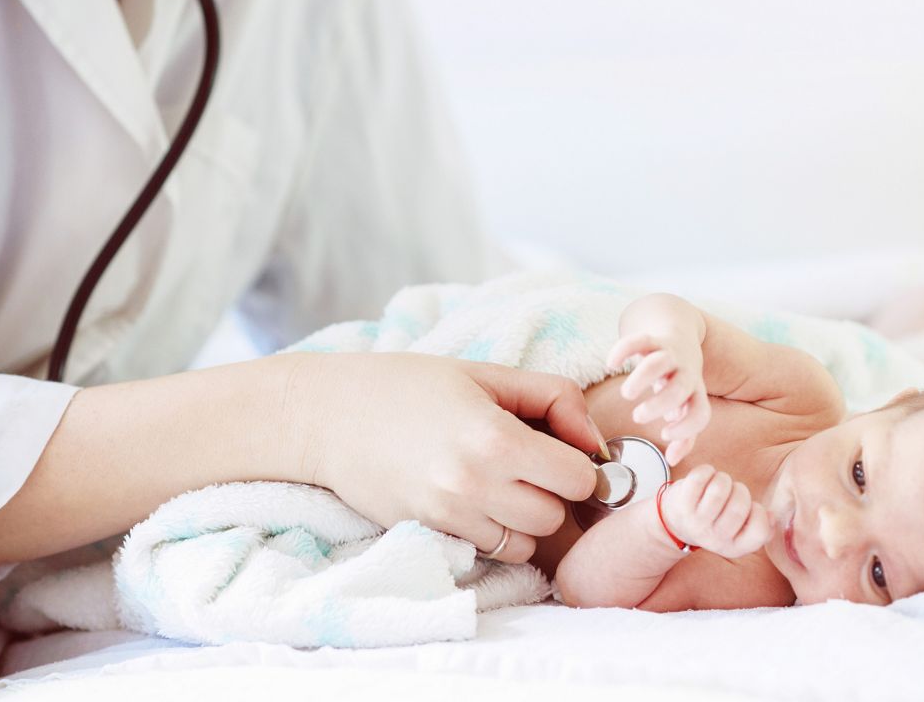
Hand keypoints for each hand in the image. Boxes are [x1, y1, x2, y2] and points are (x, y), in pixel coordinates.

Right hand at [282, 353, 600, 563]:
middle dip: (553, 494)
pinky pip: (489, 551)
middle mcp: (474, 484)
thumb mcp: (486, 373)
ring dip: (525, 519)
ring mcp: (448, 516)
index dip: (579, 463)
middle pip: (556, 517)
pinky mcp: (428, 534)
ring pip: (526, 543)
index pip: (579, 478)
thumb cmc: (409, 385)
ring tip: (501, 485)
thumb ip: (553, 397)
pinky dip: (494, 532)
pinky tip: (475, 501)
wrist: (328, 416)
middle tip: (530, 466)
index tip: (562, 450)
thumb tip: (595, 442)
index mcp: (495, 438)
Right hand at [608, 332, 710, 466]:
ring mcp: (670, 354)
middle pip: (681, 387)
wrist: (678, 330)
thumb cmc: (679, 378)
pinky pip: (640, 340)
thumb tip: (672, 461)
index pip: (701, 412)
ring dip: (642, 378)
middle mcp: (686, 373)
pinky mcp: (653, 338)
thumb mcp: (686, 404)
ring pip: (660, 362)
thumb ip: (683, 434)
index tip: (664, 434)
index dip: (686, 427)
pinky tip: (611, 363)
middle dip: (660, 405)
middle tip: (638, 416)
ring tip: (627, 394)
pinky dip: (624, 350)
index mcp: (694, 392)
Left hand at [659, 465, 772, 558]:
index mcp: (734, 548)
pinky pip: (700, 477)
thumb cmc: (716, 522)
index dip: (759, 512)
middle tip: (733, 490)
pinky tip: (706, 477)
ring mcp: (696, 522)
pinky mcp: (681, 503)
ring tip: (719, 483)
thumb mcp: (739, 532)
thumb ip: (761, 527)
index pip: (760, 530)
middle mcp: (714, 539)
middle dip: (740, 490)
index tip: (750, 507)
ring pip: (719, 489)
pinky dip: (707, 470)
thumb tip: (772, 516)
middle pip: (740, 506)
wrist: (675, 523)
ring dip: (723, 479)